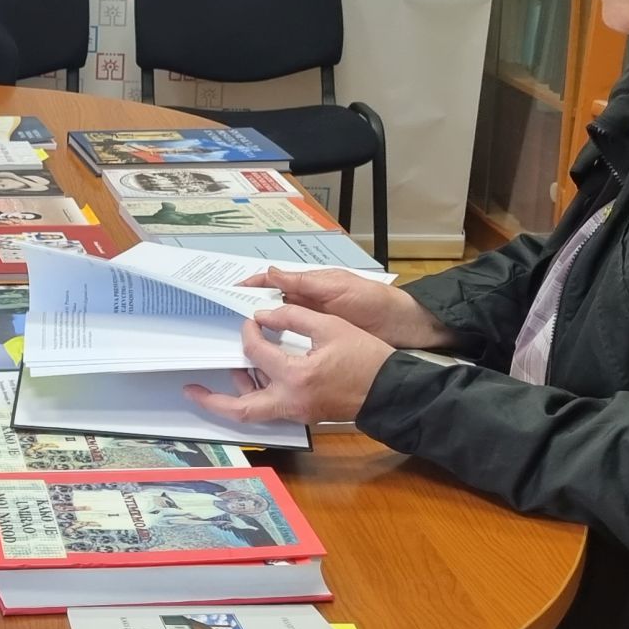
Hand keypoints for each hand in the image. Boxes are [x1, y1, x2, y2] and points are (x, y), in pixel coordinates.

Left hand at [185, 308, 398, 429]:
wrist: (393, 390)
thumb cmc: (367, 358)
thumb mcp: (330, 326)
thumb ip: (293, 317)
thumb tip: (265, 316)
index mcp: (296, 376)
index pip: (256, 353)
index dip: (249, 333)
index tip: (252, 322)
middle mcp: (291, 401)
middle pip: (240, 409)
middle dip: (212, 401)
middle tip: (191, 391)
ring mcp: (298, 411)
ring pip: (255, 409)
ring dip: (239, 390)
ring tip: (231, 369)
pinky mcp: (305, 413)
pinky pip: (272, 406)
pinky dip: (260, 391)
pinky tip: (259, 373)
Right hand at [241, 268, 457, 350]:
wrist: (403, 327)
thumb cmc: (372, 301)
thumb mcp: (336, 288)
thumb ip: (303, 283)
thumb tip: (270, 274)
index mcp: (311, 285)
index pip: (273, 281)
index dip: (252, 284)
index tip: (229, 289)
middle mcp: (308, 303)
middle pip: (271, 304)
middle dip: (249, 308)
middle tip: (226, 317)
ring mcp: (314, 324)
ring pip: (279, 325)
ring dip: (260, 330)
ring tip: (239, 338)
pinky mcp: (321, 344)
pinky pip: (292, 344)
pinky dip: (277, 347)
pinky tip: (265, 355)